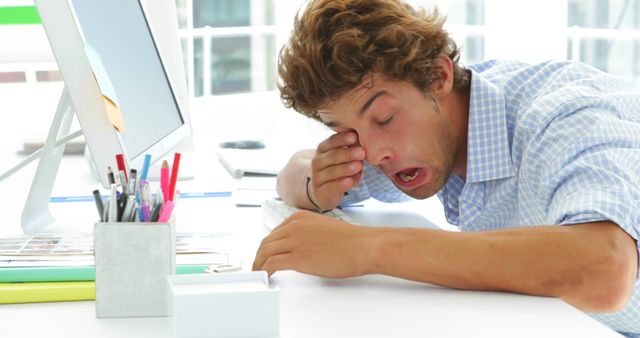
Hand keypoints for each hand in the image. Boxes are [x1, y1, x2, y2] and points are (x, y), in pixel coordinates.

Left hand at [252, 211, 373, 277]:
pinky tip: (265, 278)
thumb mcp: (323, 228)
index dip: (267, 246)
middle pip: (266, 242)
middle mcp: (294, 226)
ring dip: (259, 265)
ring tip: (259, 274)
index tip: (265, 255)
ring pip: (265, 253)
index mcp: (300, 218)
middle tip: (257, 266)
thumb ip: (307, 233)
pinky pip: (271, 265)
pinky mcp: (297, 257)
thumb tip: (299, 247)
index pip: (275, 232)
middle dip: (259, 256)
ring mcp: (295, 241)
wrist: (363, 247)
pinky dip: (263, 272)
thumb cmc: (351, 242)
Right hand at [309, 131, 364, 209]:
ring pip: (331, 172)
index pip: (331, 141)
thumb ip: (352, 150)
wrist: (323, 192)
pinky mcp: (321, 192)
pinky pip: (331, 187)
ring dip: (346, 168)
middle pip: (332, 156)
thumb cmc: (338, 170)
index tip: (355, 136)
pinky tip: (350, 181)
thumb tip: (364, 144)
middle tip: (361, 152)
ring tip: (358, 166)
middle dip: (347, 153)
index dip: (342, 138)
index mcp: (323, 149)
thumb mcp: (343, 158)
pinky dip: (341, 184)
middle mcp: (318, 162)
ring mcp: (317, 177)